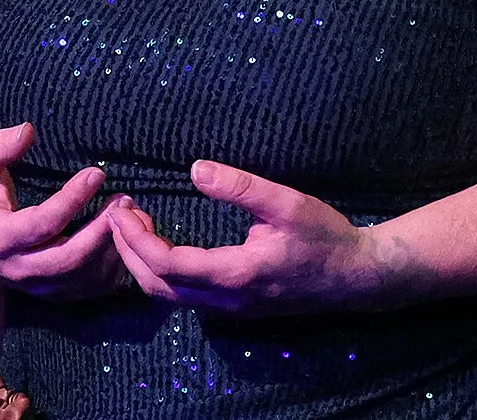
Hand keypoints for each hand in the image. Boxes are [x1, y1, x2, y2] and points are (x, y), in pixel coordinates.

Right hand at [0, 122, 128, 301]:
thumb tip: (28, 129)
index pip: (41, 224)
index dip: (71, 200)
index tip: (96, 173)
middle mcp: (20, 268)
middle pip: (68, 259)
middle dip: (100, 231)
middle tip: (124, 201)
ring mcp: (39, 285)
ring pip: (83, 275)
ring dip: (111, 247)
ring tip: (131, 214)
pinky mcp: (54, 292)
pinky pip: (90, 286)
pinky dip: (112, 264)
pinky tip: (124, 236)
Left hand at [108, 160, 399, 316]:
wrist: (359, 276)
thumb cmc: (326, 236)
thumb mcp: (287, 203)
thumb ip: (241, 187)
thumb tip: (195, 169)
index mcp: (236, 274)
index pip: (166, 265)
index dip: (135, 239)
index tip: (120, 209)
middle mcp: (228, 298)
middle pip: (157, 287)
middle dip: (127, 251)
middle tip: (117, 212)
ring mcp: (231, 306)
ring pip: (169, 296)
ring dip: (141, 263)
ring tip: (132, 224)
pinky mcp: (236, 304)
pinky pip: (184, 296)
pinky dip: (160, 272)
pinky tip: (160, 242)